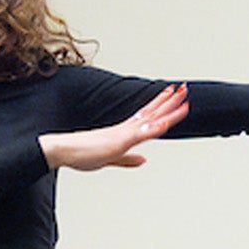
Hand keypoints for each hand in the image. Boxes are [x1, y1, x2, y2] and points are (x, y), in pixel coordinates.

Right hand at [40, 82, 189, 172]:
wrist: (63, 150)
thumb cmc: (81, 154)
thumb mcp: (110, 159)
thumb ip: (128, 159)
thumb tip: (143, 160)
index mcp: (124, 131)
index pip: (147, 115)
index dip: (161, 105)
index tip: (173, 95)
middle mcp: (126, 128)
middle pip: (153, 111)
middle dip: (170, 100)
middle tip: (185, 88)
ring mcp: (124, 133)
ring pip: (151, 119)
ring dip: (168, 108)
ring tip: (182, 96)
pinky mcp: (120, 141)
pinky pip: (141, 134)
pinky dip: (155, 128)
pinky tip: (167, 122)